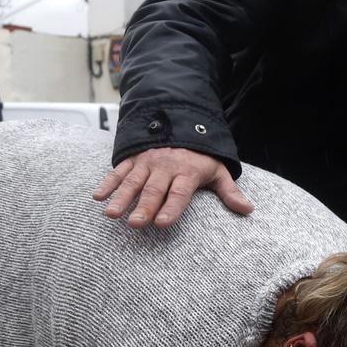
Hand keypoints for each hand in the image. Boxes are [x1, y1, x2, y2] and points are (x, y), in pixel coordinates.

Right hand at [94, 146, 253, 227]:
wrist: (181, 122)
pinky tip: (98, 196)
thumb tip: (248, 210)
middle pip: (154, 190)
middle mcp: (165, 167)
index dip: (172, 208)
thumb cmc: (201, 155)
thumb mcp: (218, 170)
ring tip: (111, 214)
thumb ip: (229, 192)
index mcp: (187, 172)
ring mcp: (147, 162)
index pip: (179, 193)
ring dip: (122, 197)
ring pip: (133, 182)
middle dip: (144, 207)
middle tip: (135, 224)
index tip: (163, 223)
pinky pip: (119, 171)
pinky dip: (108, 182)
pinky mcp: (133, 159)